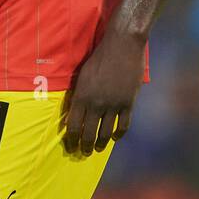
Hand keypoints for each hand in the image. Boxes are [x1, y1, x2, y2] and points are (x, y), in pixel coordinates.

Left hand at [63, 21, 145, 155]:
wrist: (122, 46)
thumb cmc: (99, 57)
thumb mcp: (82, 75)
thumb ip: (79, 95)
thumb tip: (75, 113)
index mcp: (82, 96)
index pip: (73, 126)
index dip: (71, 140)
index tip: (70, 147)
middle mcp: (96, 104)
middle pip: (88, 133)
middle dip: (84, 146)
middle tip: (83, 153)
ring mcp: (113, 105)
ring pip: (105, 133)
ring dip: (101, 144)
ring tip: (98, 149)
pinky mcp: (128, 103)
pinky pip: (123, 125)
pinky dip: (118, 134)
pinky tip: (115, 137)